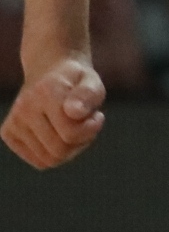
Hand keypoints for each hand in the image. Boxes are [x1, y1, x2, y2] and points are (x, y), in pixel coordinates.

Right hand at [3, 54, 107, 169]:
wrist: (49, 71)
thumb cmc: (76, 81)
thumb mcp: (92, 81)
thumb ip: (88, 95)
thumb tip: (74, 112)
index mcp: (46, 92)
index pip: (70, 133)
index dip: (91, 129)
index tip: (97, 116)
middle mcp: (24, 108)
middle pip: (59, 151)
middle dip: (80, 142)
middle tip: (87, 124)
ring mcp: (13, 122)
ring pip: (49, 160)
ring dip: (69, 149)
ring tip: (73, 127)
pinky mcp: (8, 134)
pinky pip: (39, 161)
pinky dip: (53, 153)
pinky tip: (58, 134)